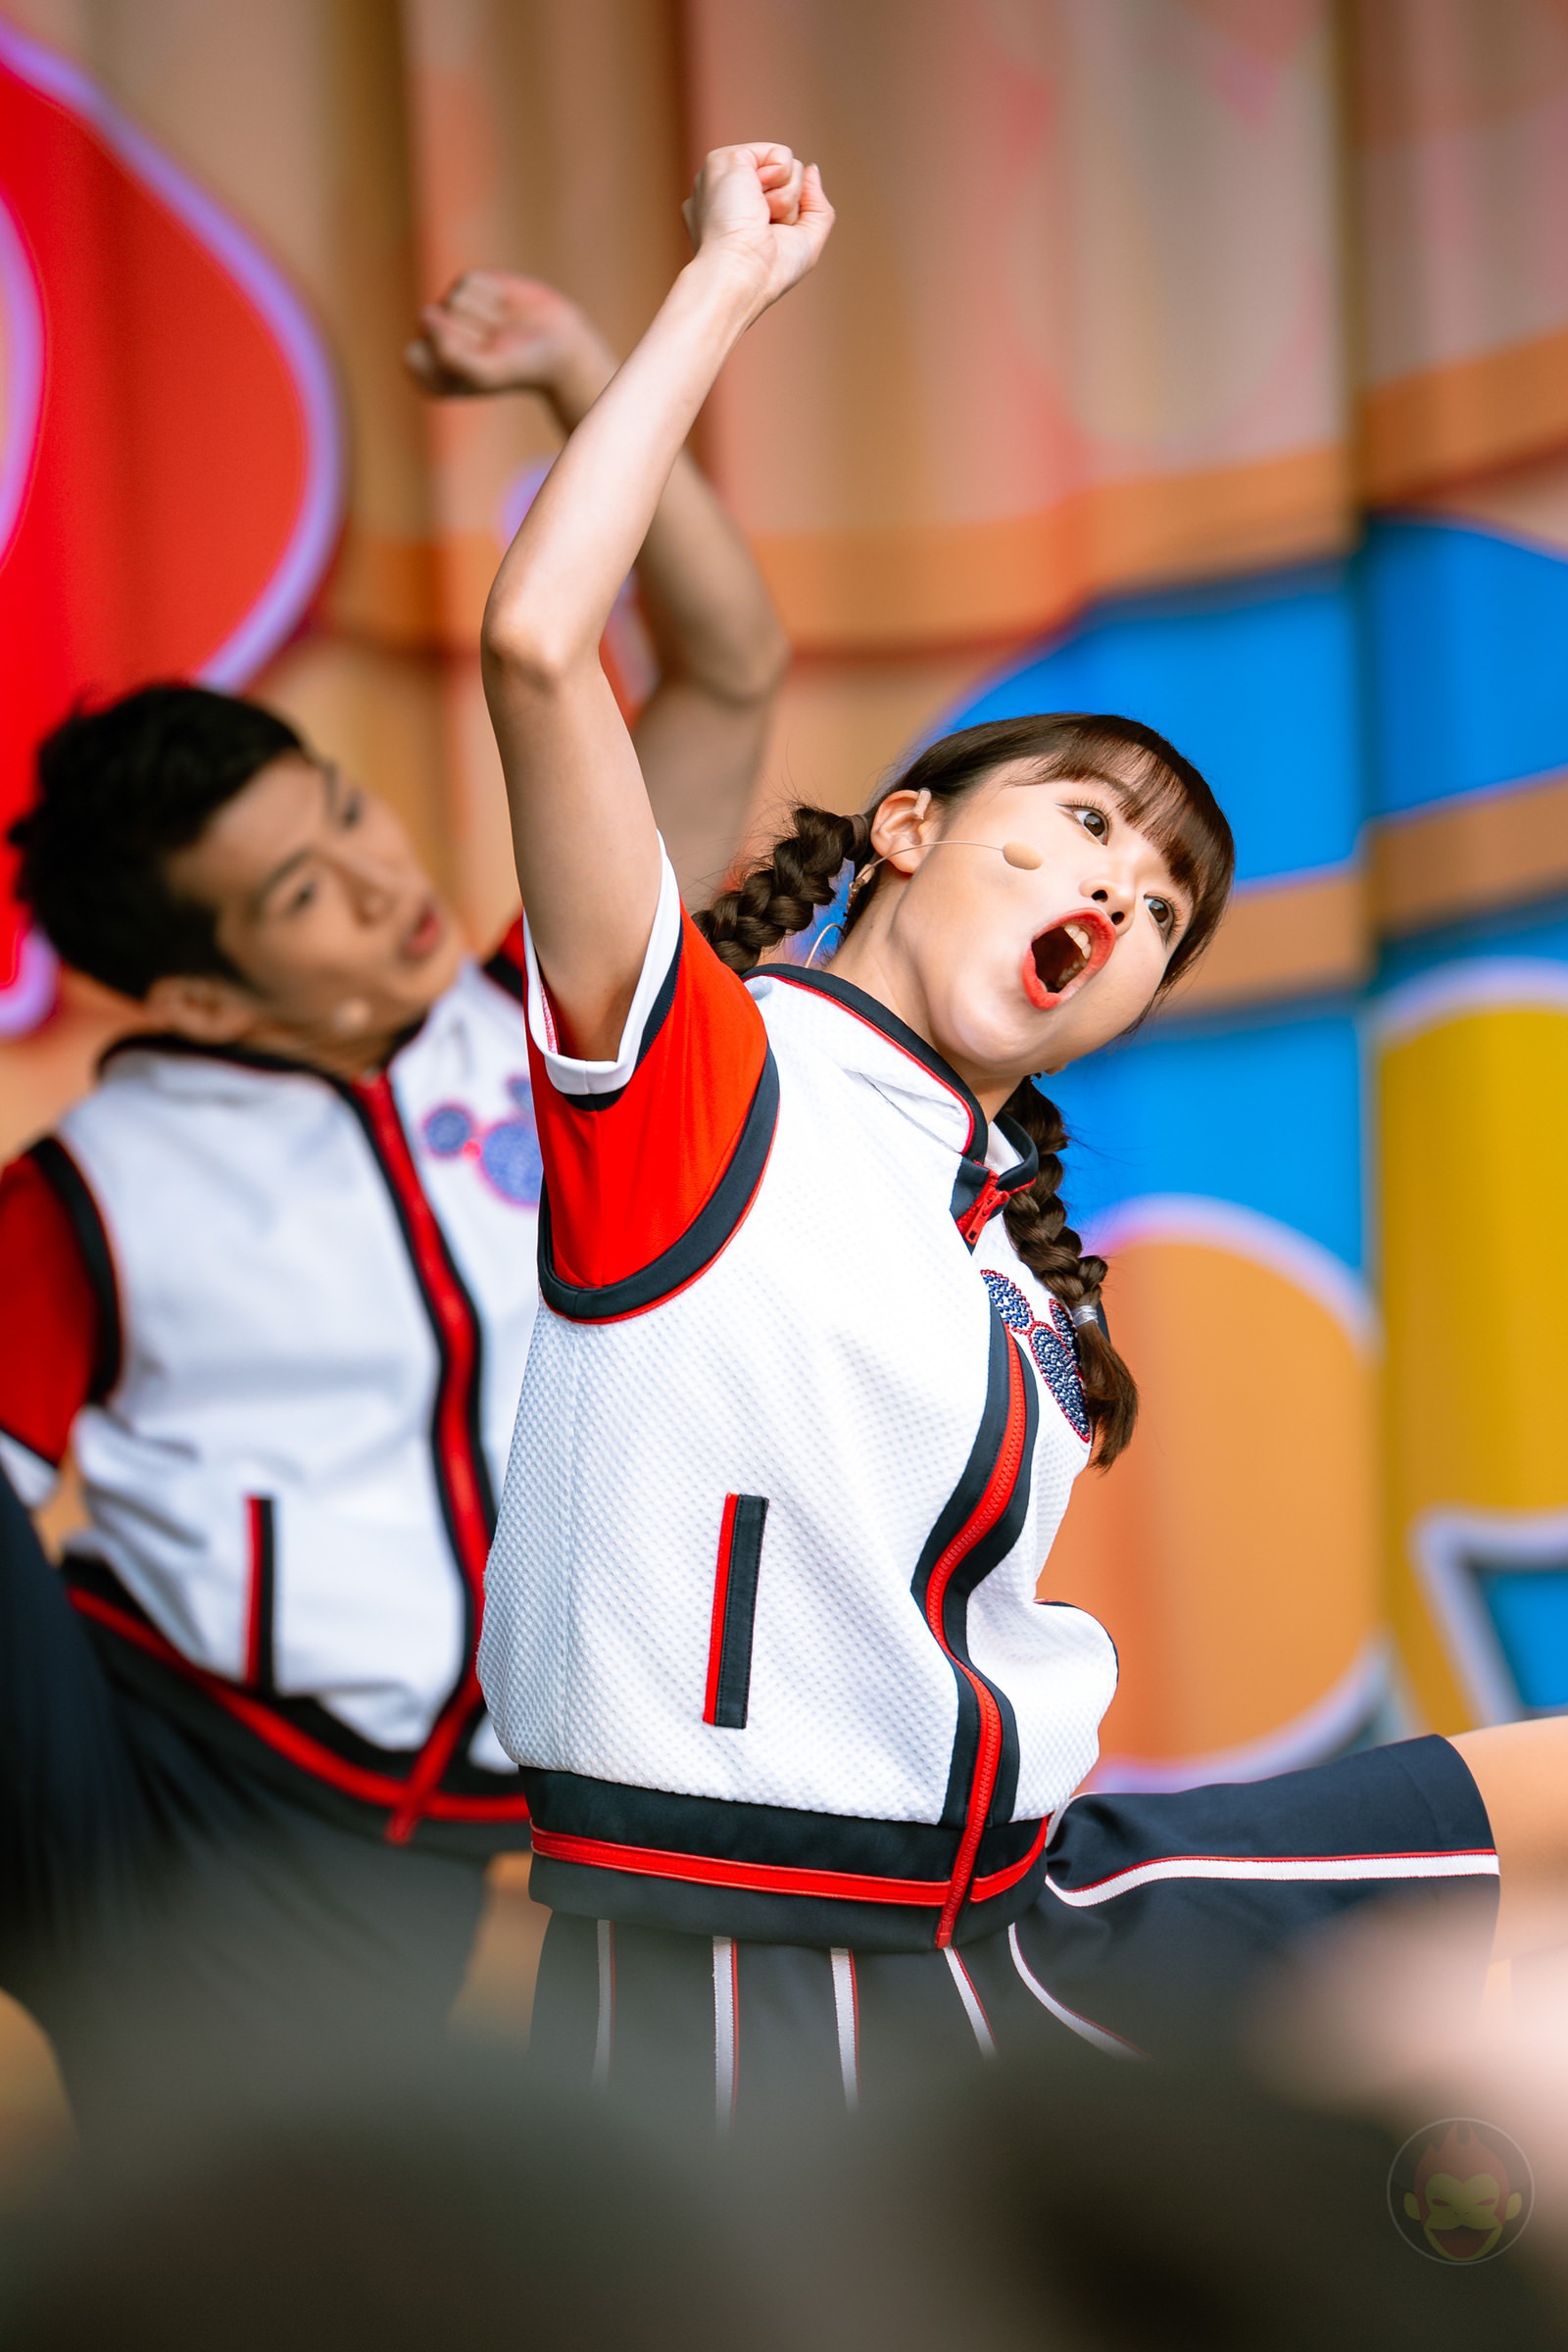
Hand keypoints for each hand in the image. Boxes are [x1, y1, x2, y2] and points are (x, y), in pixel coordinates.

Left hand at [404, 273, 611, 406]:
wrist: (560, 345)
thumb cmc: (521, 367)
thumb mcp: (484, 374)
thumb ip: (447, 354)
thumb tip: (426, 313)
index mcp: (433, 376)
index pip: (416, 354)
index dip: (449, 355)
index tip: (476, 364)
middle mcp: (436, 341)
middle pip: (432, 325)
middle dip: (470, 334)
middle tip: (495, 346)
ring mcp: (451, 311)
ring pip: (451, 301)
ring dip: (484, 315)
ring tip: (501, 328)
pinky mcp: (470, 286)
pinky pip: (468, 282)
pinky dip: (492, 295)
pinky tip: (504, 307)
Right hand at [681, 144, 832, 315]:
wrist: (742, 275)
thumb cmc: (768, 271)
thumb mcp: (805, 240)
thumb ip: (816, 204)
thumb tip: (811, 168)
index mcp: (735, 210)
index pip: (782, 196)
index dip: (790, 219)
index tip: (767, 242)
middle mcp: (727, 189)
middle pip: (788, 179)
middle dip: (790, 206)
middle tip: (764, 229)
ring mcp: (725, 173)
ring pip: (789, 166)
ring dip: (786, 198)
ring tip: (759, 217)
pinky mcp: (727, 158)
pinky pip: (782, 154)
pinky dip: (781, 180)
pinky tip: (757, 200)